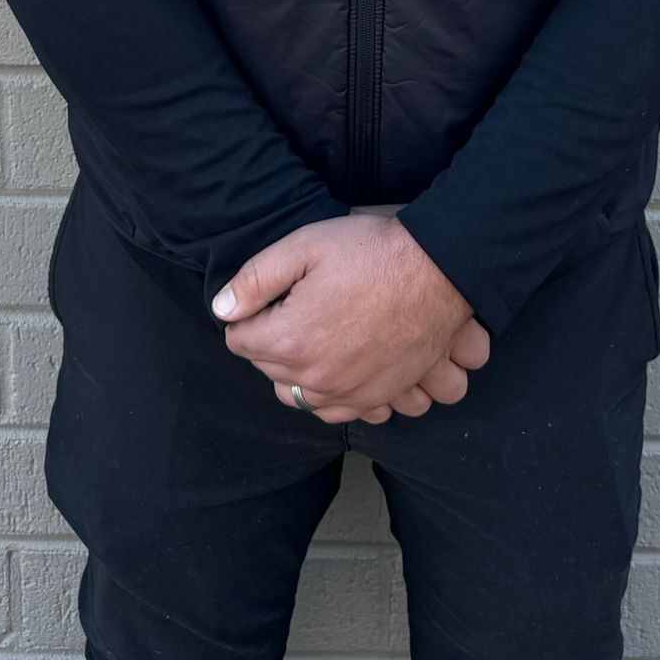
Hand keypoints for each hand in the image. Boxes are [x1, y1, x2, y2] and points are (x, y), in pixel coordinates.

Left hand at [211, 215, 484, 420]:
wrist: (437, 270)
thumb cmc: (370, 253)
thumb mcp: (303, 247)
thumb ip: (254, 279)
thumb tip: (222, 308)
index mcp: (290, 340)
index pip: (238, 340)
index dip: (248, 314)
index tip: (269, 296)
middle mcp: (316, 378)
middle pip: (267, 370)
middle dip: (270, 340)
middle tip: (295, 307)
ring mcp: (350, 393)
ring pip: (299, 397)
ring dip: (297, 372)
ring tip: (314, 336)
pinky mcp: (379, 397)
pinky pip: (339, 413)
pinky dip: (332, 395)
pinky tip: (339, 366)